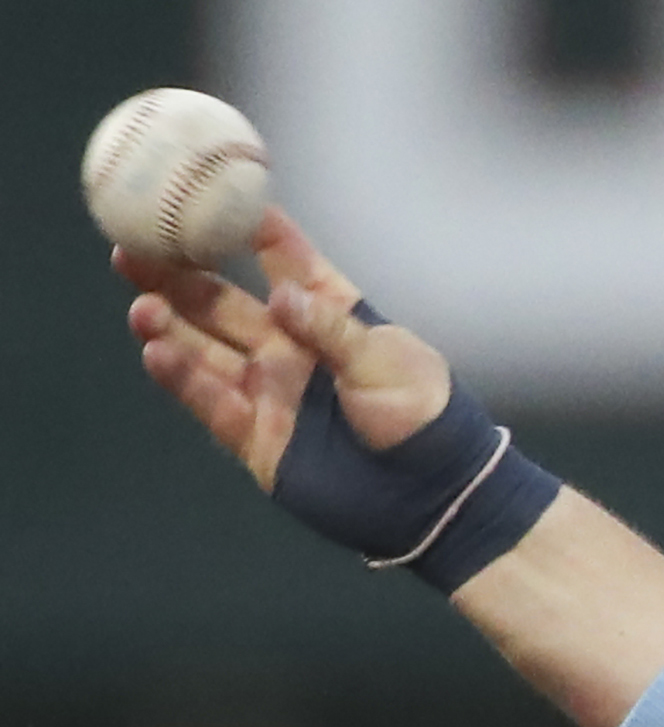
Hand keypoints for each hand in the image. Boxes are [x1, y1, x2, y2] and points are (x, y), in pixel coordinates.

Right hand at [116, 208, 449, 488]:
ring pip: (205, 349)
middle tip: (132, 249)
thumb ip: (331, 331)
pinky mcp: (255, 434)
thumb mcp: (388, 363)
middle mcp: (290, 344)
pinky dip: (182, 379)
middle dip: (178, 276)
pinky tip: (156, 352)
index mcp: (331, 314)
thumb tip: (282, 298)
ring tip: (140, 304)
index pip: (287, 262)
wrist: (431, 493)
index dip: (253, 231)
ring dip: (170, 326)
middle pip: (223, 302)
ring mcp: (268, 388)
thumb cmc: (422, 415)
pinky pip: (210, 401)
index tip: (209, 198)